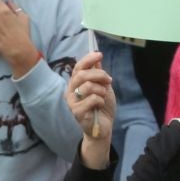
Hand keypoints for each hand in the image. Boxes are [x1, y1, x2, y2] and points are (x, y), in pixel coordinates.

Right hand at [66, 55, 115, 169]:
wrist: (104, 126)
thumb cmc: (102, 106)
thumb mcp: (103, 87)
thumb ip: (98, 74)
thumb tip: (97, 59)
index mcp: (76, 84)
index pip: (78, 67)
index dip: (88, 60)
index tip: (99, 54)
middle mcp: (70, 91)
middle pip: (81, 75)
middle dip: (99, 75)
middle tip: (109, 80)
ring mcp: (72, 102)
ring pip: (87, 86)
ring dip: (101, 90)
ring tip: (103, 96)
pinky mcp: (76, 112)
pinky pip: (91, 99)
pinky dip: (100, 101)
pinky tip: (100, 106)